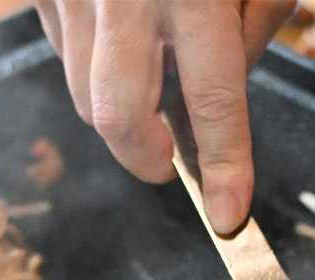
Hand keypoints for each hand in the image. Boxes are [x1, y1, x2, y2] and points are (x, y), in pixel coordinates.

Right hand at [36, 0, 296, 234]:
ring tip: (152, 81)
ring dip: (120, 112)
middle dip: (144, 158)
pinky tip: (123, 39)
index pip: (213, 97)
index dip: (225, 164)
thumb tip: (219, 98)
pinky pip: (63, 50)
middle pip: (115, 115)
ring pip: (81, 91)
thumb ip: (252, 27)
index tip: (232, 218)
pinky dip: (93, 66)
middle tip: (169, 164)